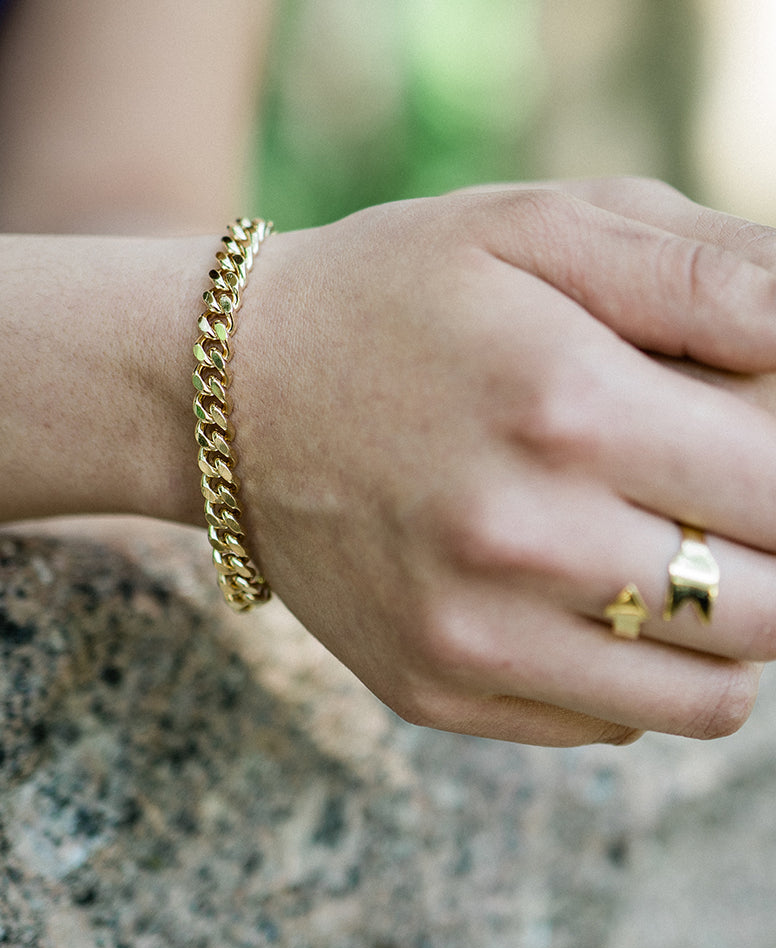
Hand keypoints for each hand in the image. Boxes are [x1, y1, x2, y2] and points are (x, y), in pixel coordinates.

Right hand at [232, 179, 775, 744]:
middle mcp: (520, 542)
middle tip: (712, 490)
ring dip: (722, 625)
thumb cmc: (393, 296)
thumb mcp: (537, 225)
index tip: (746, 436)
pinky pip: (612, 722)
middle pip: (769, 606)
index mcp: (566, 406)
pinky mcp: (435, 688)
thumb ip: (712, 271)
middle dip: (769, 548)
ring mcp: (470, 634)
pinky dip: (631, 667)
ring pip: (711, 696)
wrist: (227, 394)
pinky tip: (572, 587)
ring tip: (659, 545)